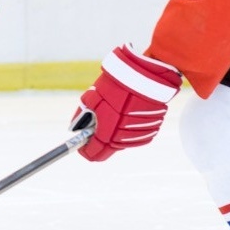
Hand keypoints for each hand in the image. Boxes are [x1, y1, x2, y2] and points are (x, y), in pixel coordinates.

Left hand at [71, 45, 181, 161]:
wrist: (144, 75)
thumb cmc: (116, 84)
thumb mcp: (93, 97)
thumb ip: (84, 115)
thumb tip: (77, 126)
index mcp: (106, 132)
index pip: (94, 153)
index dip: (87, 150)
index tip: (83, 145)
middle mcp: (123, 137)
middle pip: (109, 149)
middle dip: (102, 140)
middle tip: (98, 126)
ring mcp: (138, 133)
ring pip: (125, 142)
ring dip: (119, 133)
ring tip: (116, 115)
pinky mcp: (152, 127)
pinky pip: (140, 135)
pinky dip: (133, 129)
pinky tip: (130, 115)